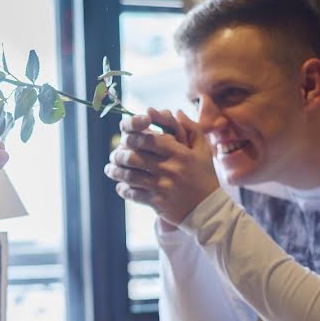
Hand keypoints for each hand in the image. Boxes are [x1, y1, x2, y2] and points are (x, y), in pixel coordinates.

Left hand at [104, 107, 218, 225]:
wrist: (209, 209)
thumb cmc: (204, 176)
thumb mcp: (203, 150)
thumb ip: (190, 128)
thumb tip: (177, 111)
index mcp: (180, 153)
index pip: (148, 139)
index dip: (132, 136)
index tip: (125, 137)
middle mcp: (170, 168)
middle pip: (134, 156)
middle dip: (119, 153)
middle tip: (114, 153)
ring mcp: (163, 186)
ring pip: (130, 175)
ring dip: (116, 171)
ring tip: (110, 169)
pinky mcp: (157, 203)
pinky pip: (133, 194)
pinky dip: (123, 189)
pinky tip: (120, 186)